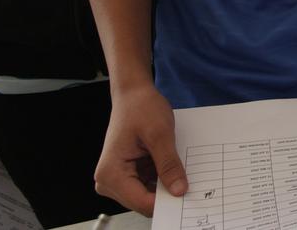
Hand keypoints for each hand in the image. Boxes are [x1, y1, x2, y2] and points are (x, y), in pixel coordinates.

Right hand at [94, 84, 186, 215]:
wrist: (133, 94)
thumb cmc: (141, 108)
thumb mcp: (160, 135)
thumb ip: (169, 165)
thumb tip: (178, 190)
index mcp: (111, 173)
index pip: (141, 202)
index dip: (166, 202)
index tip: (188, 197)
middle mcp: (108, 180)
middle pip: (144, 202)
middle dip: (167, 194)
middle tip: (189, 181)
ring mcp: (117, 179)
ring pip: (148, 196)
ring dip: (165, 186)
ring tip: (180, 169)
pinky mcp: (127, 175)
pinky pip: (149, 185)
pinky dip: (162, 179)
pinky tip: (173, 167)